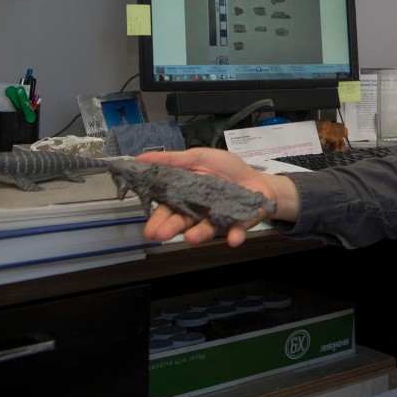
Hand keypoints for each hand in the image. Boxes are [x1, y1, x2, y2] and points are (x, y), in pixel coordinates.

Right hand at [136, 148, 293, 246]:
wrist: (257, 178)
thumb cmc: (225, 169)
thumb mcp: (198, 157)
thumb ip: (172, 160)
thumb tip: (139, 158)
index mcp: (186, 196)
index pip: (167, 208)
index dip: (157, 218)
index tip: (148, 228)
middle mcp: (198, 212)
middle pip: (182, 221)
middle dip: (171, 228)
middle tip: (159, 235)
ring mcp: (218, 219)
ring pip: (205, 229)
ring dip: (198, 234)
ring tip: (190, 237)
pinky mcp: (239, 224)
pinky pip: (236, 231)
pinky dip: (235, 235)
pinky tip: (233, 239)